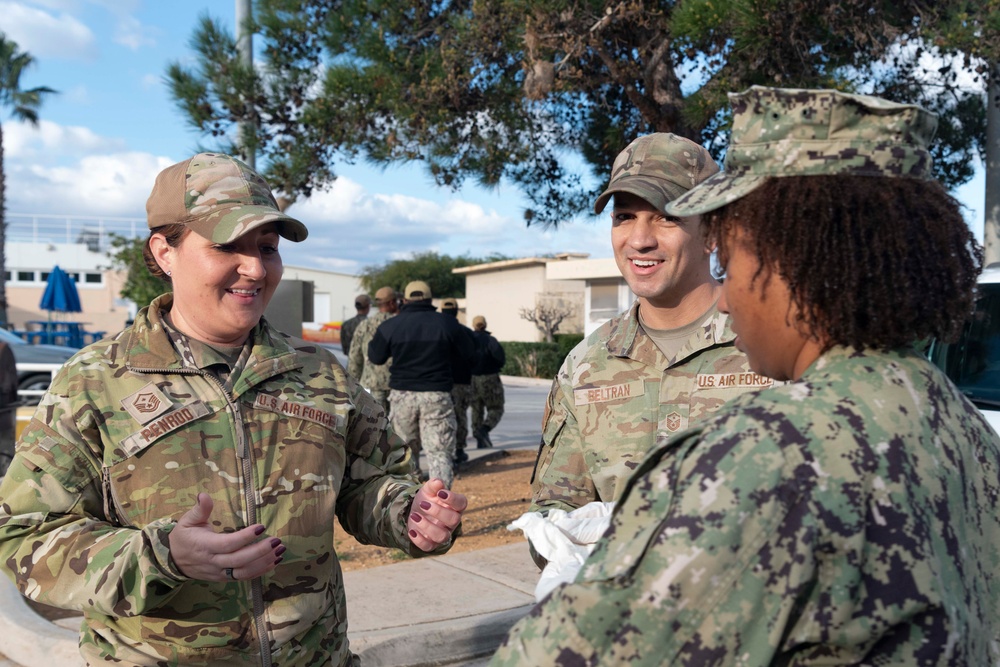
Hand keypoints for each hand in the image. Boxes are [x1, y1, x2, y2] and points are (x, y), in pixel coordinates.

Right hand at [168, 493, 284, 581]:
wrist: (173, 561)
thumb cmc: (184, 537)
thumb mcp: (187, 521)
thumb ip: (199, 509)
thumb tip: (204, 495)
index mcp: (204, 546)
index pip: (228, 544)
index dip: (245, 537)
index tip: (261, 527)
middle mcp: (213, 562)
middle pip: (239, 560)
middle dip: (260, 551)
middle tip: (276, 540)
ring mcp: (219, 573)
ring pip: (244, 572)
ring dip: (264, 562)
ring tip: (280, 550)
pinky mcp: (224, 578)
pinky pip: (244, 577)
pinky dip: (260, 571)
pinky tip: (274, 561)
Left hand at [407, 479, 466, 551]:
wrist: (415, 512)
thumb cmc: (426, 500)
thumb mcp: (428, 490)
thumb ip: (433, 485)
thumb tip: (438, 482)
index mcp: (455, 507)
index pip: (462, 503)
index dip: (453, 499)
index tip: (440, 493)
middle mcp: (452, 522)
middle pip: (453, 520)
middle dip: (438, 512)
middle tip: (423, 504)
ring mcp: (442, 534)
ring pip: (442, 536)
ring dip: (427, 526)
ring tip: (414, 516)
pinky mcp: (431, 544)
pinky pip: (428, 546)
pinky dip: (419, 540)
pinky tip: (411, 530)